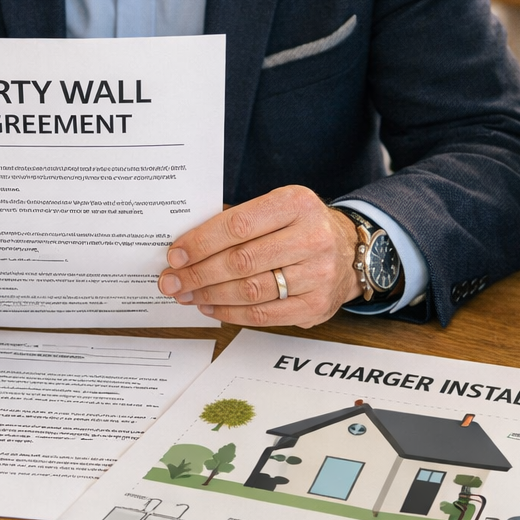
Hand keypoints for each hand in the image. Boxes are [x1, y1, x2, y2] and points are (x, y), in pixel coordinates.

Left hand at [157, 185, 360, 326]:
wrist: (347, 250)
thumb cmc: (299, 226)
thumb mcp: (276, 207)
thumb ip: (237, 221)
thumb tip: (186, 247)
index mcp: (296, 204)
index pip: (239, 224)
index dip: (202, 242)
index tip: (176, 254)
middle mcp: (312, 237)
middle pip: (242, 261)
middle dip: (199, 273)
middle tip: (172, 281)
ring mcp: (318, 274)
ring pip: (251, 291)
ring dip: (210, 296)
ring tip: (187, 295)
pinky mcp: (317, 305)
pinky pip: (265, 316)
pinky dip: (231, 314)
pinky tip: (211, 307)